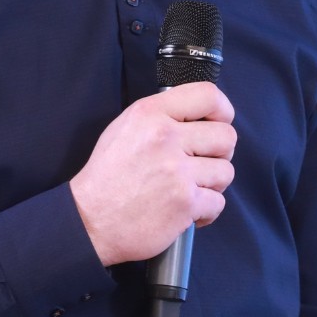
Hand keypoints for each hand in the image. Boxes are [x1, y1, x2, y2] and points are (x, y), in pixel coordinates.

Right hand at [69, 82, 236, 266]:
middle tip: (202, 165)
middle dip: (220, 153)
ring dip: (213, 184)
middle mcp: (166, 138)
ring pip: (226, 171)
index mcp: (150, 114)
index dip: (223, 110)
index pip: (208, 96)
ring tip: (190, 190)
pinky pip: (218, 203)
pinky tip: (187, 212)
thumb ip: (161, 116)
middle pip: (226, 136)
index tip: (220, 122)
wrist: (89, 221)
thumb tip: (199, 117)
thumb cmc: (107, 177)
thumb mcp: (124, 128)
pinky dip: (206, 211)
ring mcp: (177, 171)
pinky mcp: (184, 203)